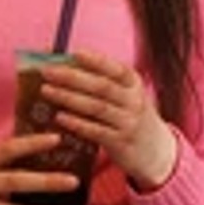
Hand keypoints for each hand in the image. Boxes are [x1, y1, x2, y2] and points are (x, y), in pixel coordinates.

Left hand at [41, 50, 182, 192]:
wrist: (156, 151)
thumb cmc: (132, 117)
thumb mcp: (127, 96)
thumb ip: (105, 82)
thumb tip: (67, 64)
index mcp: (134, 84)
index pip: (115, 69)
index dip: (95, 60)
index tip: (74, 53)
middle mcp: (134, 101)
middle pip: (101, 86)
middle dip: (72, 77)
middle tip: (48, 72)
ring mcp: (128, 123)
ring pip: (96, 107)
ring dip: (69, 98)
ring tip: (47, 90)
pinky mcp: (120, 143)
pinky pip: (95, 131)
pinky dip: (76, 123)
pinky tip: (59, 116)